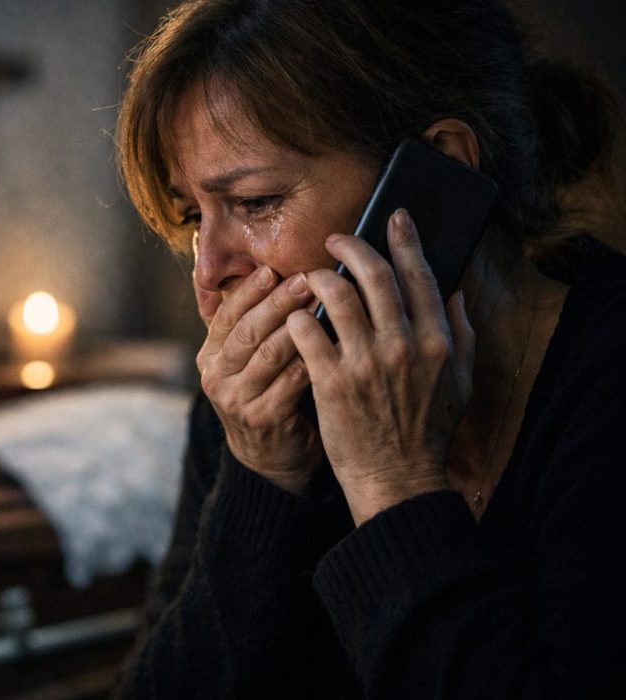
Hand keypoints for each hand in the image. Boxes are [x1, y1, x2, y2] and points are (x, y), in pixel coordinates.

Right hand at [197, 266, 321, 493]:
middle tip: (306, 279)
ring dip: (299, 326)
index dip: (248, 291)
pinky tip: (333, 342)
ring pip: (269, 354)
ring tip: (325, 303)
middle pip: (247, 331)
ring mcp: (237, 400)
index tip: (271, 269)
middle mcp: (216, 377)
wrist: (269, 455)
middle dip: (277, 302)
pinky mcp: (263, 419)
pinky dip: (312, 358)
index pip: (226, 315)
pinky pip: (291, 381)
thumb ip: (251, 323)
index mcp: (210, 356)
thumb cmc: (267, 392)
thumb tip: (269, 270)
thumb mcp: (246, 360)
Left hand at [287, 209, 474, 523]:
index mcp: (438, 341)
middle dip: (352, 247)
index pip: (420, 275)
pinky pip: (307, 332)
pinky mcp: (331, 382)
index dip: (405, 240)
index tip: (394, 217)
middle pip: (375, 276)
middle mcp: (404, 346)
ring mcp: (365, 364)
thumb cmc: (428, 431)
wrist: (398, 479)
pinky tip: (293, 316)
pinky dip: (297, 317)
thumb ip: (461, 335)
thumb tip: (454, 294)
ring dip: (319, 278)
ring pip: (337, 296)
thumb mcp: (460, 383)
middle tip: (335, 238)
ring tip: (309, 277)